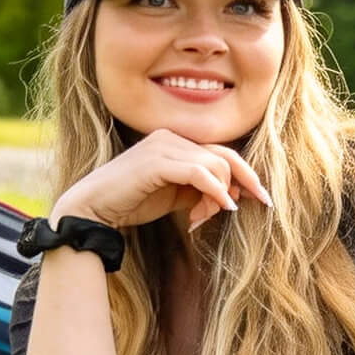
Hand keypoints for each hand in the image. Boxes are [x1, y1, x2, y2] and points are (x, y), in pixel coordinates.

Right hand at [55, 128, 273, 235]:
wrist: (92, 209)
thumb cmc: (131, 202)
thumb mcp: (175, 197)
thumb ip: (201, 191)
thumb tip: (233, 196)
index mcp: (175, 141)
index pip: (221, 153)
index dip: (245, 175)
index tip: (262, 198)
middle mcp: (170, 137)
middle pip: (224, 156)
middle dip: (243, 183)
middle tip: (253, 206)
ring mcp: (163, 146)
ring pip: (214, 166)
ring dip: (220, 196)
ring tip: (204, 217)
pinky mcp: (157, 161)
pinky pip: (199, 173)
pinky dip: (214, 191)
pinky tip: (219, 207)